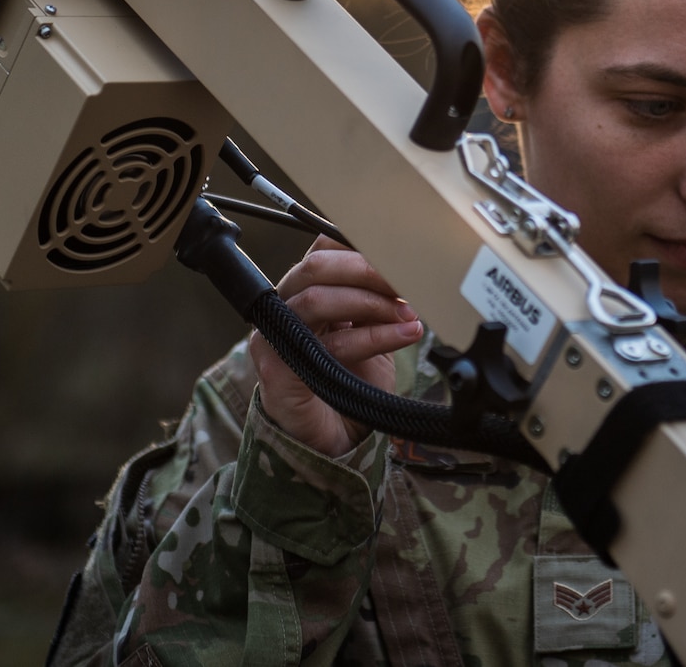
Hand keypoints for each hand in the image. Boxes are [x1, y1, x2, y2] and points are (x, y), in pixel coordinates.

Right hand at [248, 238, 424, 457]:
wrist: (328, 441)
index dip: (358, 244)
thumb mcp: (367, 330)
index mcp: (304, 292)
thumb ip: (375, 299)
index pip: (322, 250)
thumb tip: (408, 268)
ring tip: (409, 314)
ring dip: (373, 303)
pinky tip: (405, 335)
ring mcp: (276, 337)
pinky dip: (373, 337)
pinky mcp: (280, 368)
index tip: (398, 254)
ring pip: (319, 299)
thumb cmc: (347, 383)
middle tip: (406, 280)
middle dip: (367, 269)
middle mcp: (284, 308)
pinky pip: (330, 344)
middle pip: (316, 267)